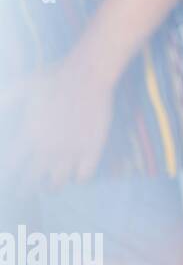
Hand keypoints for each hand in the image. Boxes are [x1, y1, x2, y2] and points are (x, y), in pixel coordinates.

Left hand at [2, 55, 115, 198]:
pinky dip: (77, 177)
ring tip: (49, 184)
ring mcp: (72, 150)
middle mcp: (48, 148)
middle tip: (23, 191)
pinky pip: (83, 176)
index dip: (7, 177)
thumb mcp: (20, 86)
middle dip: (24, 190)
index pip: (10, 168)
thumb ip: (4, 102)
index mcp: (28, 135)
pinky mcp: (92, 148)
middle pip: (31, 183)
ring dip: (51, 185)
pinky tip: (74, 171)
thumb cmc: (52, 77)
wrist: (88, 74)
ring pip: (57, 184)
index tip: (8, 179)